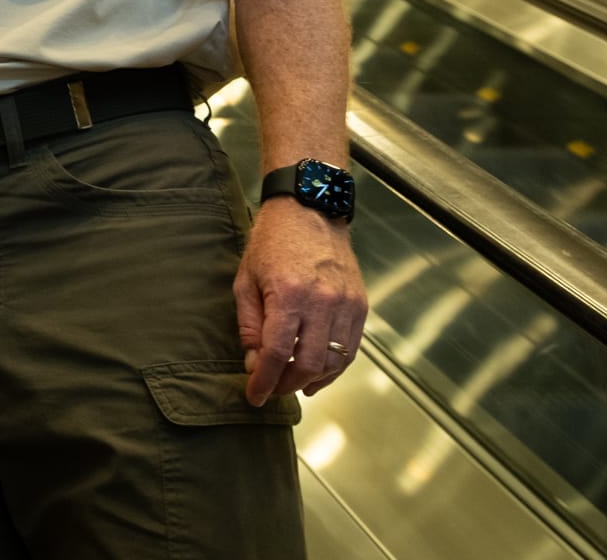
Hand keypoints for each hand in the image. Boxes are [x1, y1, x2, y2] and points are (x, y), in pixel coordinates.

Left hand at [235, 197, 366, 404]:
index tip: (255, 396)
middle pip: (308, 364)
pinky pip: (351, 348)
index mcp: (288, 295)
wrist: (310, 210)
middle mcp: (322, 302)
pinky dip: (335, 366)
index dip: (265, 381)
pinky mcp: (360, 304)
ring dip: (313, 380)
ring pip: (334, 361)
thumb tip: (254, 363)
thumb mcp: (246, 280)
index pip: (277, 354)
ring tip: (293, 385)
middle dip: (287, 385)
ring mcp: (346, 304)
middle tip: (272, 390)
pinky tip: (318, 372)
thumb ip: (249, 324)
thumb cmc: (272, 242)